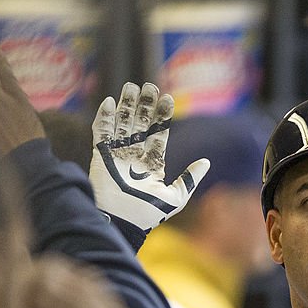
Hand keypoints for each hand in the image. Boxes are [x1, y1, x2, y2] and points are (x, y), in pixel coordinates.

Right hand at [89, 82, 209, 231]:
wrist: (123, 221)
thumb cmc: (149, 214)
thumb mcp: (176, 197)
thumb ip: (190, 178)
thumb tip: (206, 162)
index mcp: (152, 165)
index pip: (158, 135)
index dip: (162, 117)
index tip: (167, 98)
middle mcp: (135, 157)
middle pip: (140, 126)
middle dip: (145, 106)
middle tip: (150, 86)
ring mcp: (117, 155)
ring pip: (122, 125)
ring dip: (126, 106)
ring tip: (132, 87)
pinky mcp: (101, 156)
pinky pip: (102, 133)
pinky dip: (104, 118)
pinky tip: (109, 102)